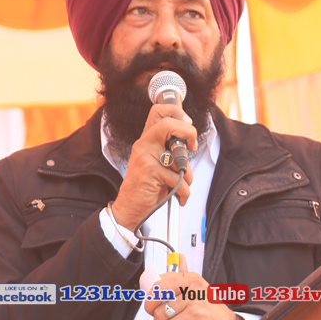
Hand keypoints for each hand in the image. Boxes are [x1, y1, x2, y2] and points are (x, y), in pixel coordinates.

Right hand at [111, 103, 197, 229]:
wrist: (129, 208)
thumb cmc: (146, 187)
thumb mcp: (157, 164)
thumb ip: (170, 150)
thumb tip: (190, 142)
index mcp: (147, 140)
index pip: (158, 111)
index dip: (177, 113)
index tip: (187, 125)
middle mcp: (144, 144)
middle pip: (168, 123)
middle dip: (189, 133)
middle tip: (191, 147)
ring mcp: (145, 157)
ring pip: (179, 156)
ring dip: (188, 174)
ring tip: (182, 185)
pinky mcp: (149, 172)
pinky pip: (178, 178)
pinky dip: (184, 191)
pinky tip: (179, 197)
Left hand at [144, 255, 247, 319]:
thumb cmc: (214, 316)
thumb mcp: (199, 293)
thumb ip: (185, 279)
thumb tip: (178, 258)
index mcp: (192, 279)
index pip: (161, 280)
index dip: (151, 293)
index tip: (151, 303)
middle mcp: (193, 286)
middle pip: (158, 293)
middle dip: (150, 308)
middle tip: (155, 317)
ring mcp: (193, 300)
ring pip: (161, 313)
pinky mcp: (193, 315)